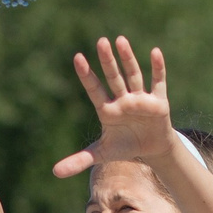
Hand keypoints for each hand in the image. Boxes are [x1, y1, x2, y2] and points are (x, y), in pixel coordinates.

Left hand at [50, 37, 173, 177]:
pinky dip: (158, 68)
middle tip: (101, 41)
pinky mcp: (158, 102)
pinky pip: (158, 82)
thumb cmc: (125, 146)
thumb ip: (79, 160)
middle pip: (114, 77)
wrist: (151, 149)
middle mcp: (123, 99)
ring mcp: (140, 98)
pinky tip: (154, 52)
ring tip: (120, 40)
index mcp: (107, 109)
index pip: (94, 89)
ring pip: (133, 75)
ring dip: (128, 59)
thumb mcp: (101, 154)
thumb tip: (54, 172)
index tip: (78, 58)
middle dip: (108, 61)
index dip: (86, 75)